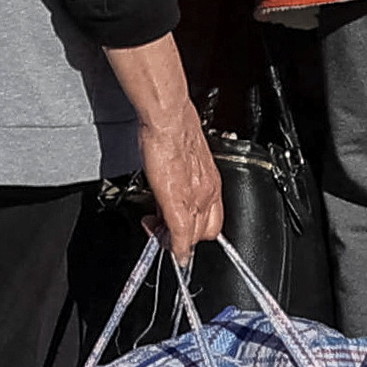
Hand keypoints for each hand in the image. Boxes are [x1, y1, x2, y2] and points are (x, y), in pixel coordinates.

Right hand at [136, 98, 224, 264]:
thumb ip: (181, 179)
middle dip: (185, 237)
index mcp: (210, 182)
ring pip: (193, 236)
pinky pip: (180, 236)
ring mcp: (195, 199)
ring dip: (174, 239)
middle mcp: (208, 193)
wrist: (168, 119)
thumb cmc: (175, 130)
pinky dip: (174, 247)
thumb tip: (170, 194)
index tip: (177, 228)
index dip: (194, 229)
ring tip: (156, 225)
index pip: (211, 219)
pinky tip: (163, 243)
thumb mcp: (185, 160)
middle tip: (164, 228)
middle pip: (205, 233)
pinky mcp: (177, 203)